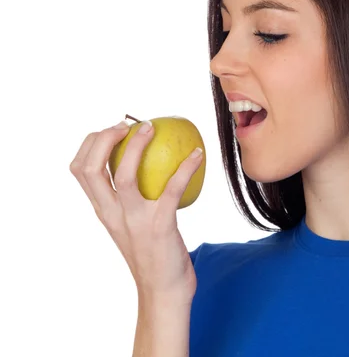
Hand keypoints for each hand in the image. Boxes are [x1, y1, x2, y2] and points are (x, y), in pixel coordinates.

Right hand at [69, 120, 201, 303]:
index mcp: (103, 211)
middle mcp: (112, 214)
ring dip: (137, 146)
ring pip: (125, 175)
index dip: (90, 143)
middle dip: (103, 139)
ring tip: (152, 127)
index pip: (80, 170)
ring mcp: (134, 221)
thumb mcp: (131, 224)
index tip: (112, 129)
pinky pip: (171, 189)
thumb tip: (145, 164)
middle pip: (90, 168)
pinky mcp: (160, 226)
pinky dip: (185, 167)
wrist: (164, 292)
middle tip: (128, 124)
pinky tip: (198, 153)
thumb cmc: (153, 254)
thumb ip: (129, 200)